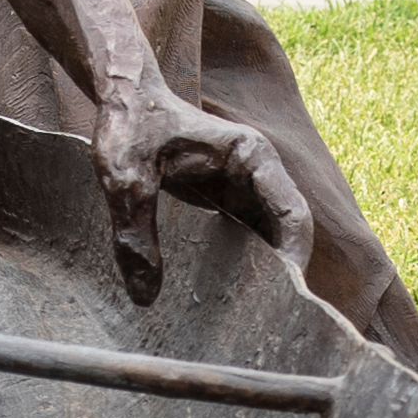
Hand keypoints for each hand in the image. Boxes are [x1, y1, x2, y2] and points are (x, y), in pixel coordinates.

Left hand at [90, 71, 315, 306]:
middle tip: (269, 321)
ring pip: (272, 237)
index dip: (294, 256)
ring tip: (255, 319)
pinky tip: (232, 299)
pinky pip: (249, 237)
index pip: (293, 213)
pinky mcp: (227, 199)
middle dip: (286, 274)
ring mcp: (245, 186)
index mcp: (251, 156)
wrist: (124, 95)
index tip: (282, 297)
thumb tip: (145, 297)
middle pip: (290, 230)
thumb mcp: (125, 178)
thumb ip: (134, 235)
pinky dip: (247, 266)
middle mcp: (258, 172)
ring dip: (269, 273)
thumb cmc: (129, 124)